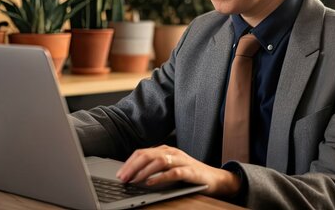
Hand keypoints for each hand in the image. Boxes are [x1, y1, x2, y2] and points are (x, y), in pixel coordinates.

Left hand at [115, 145, 241, 197]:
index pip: (142, 152)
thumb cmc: (190, 174)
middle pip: (148, 154)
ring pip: (159, 161)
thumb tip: (132, 174)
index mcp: (165, 150)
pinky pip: (173, 172)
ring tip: (134, 180)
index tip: (119, 173)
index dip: (129, 162)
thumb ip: (154, 168)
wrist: (215, 178)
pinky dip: (160, 177)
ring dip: (144, 171)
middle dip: (132, 166)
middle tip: (123, 178)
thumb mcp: (169, 168)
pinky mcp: (190, 171)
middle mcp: (172, 152)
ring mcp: (182, 160)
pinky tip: (151, 183)